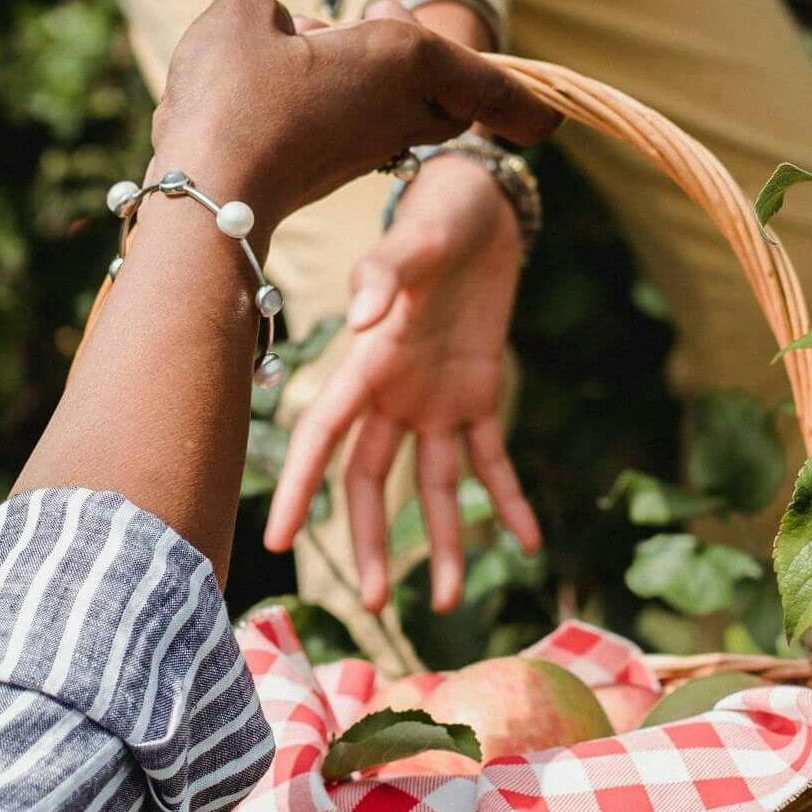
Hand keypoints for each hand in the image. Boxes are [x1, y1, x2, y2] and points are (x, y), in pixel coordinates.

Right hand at [151, 0, 557, 238]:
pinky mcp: (329, 175)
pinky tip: (277, 81)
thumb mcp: (248, 15)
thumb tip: (286, 45)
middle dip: (428, 56)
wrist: (206, 194)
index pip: (491, 82)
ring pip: (396, 112)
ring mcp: (367, 150)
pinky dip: (329, 102)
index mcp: (405, 60)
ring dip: (370, 74)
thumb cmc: (234, 96)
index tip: (556, 122)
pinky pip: (349, 129)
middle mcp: (401, 111)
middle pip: (448, 95)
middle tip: (384, 10)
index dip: (528, 101)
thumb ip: (274, 17)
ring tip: (317, 35)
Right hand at [263, 147, 540, 613]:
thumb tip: (362, 317)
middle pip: (371, 481)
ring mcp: (434, 400)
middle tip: (378, 605)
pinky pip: (491, 459)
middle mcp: (392, 393)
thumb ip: (386, 275)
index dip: (301, 488)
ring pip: (428, 486)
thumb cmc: (439, 216)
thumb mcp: (415, 239)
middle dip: (374, 542)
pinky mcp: (478, 396)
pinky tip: (529, 541)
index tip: (282, 542)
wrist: (483, 206)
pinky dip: (507, 499)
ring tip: (451, 602)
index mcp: (366, 362)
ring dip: (440, 542)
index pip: (323, 437)